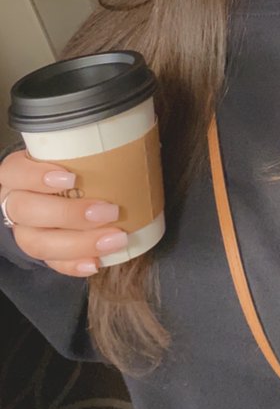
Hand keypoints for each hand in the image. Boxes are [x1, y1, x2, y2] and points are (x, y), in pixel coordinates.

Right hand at [0, 149, 127, 275]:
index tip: (72, 177)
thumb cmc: (71, 167)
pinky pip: (51, 264)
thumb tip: (135, 144)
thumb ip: (89, 151)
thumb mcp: (71, 154)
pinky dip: (74, 265)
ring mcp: (23, 230)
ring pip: (37, 243)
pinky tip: (96, 263)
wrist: (54, 193)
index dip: (37, 176)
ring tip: (115, 239)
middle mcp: (14, 202)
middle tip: (110, 211)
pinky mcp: (39, 252)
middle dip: (70, 214)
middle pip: (27, 211)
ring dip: (78, 244)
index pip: (14, 172)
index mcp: (18, 173)